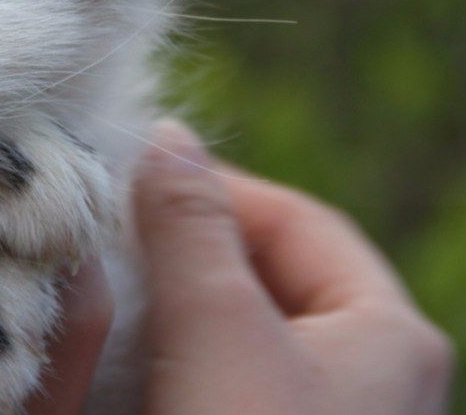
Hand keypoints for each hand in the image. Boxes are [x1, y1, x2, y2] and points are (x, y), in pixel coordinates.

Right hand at [134, 121, 454, 414]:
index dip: (212, 189)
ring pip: (254, 332)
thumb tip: (168, 136)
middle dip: (194, 251)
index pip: (297, 218)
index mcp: (395, 334)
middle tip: (122, 242)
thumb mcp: (215, 323)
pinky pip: (239, 381)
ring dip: (185, 307)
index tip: (134, 187)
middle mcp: (384, 378)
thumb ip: (191, 223)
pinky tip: (142, 365)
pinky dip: (191, 361)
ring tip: (122, 300)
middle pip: (278, 274)